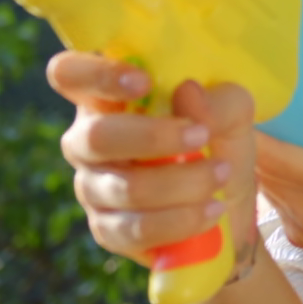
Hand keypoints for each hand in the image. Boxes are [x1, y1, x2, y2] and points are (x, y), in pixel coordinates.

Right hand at [47, 53, 259, 270]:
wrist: (229, 204)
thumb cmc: (217, 142)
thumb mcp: (233, 113)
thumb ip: (217, 100)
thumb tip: (187, 92)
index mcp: (108, 97)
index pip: (69, 74)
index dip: (96, 74)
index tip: (144, 83)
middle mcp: (88, 140)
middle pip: (95, 137)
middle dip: (154, 138)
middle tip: (201, 136)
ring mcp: (93, 186)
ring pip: (125, 188)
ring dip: (182, 183)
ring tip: (220, 175)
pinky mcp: (107, 229)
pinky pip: (135, 228)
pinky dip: (181, 220)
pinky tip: (211, 211)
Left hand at [254, 14, 302, 296]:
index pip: (269, 154)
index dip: (241, 127)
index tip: (228, 92)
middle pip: (253, 167)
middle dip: (233, 134)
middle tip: (222, 94)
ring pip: (258, 186)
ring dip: (245, 157)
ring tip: (233, 118)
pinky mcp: (301, 241)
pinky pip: (272, 203)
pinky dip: (265, 179)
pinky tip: (259, 154)